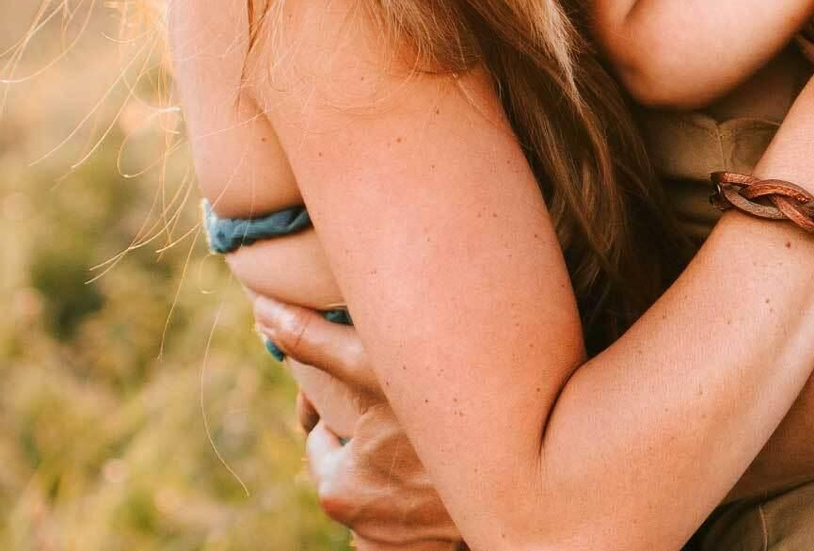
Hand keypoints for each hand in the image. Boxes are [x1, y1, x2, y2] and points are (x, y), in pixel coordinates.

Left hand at [253, 296, 463, 550]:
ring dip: (396, 471)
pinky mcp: (432, 550)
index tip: (369, 390)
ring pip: (383, 496)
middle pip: (353, 469)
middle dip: (369, 441)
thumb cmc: (444, 409)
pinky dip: (420, 501)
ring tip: (427, 436)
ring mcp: (399, 544)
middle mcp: (363, 528)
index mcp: (338, 488)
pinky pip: (411, 524)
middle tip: (404, 409)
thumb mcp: (374, 366)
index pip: (320, 440)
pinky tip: (441, 472)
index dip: (338, 411)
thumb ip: (315, 341)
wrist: (526, 466)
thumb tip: (262, 311)